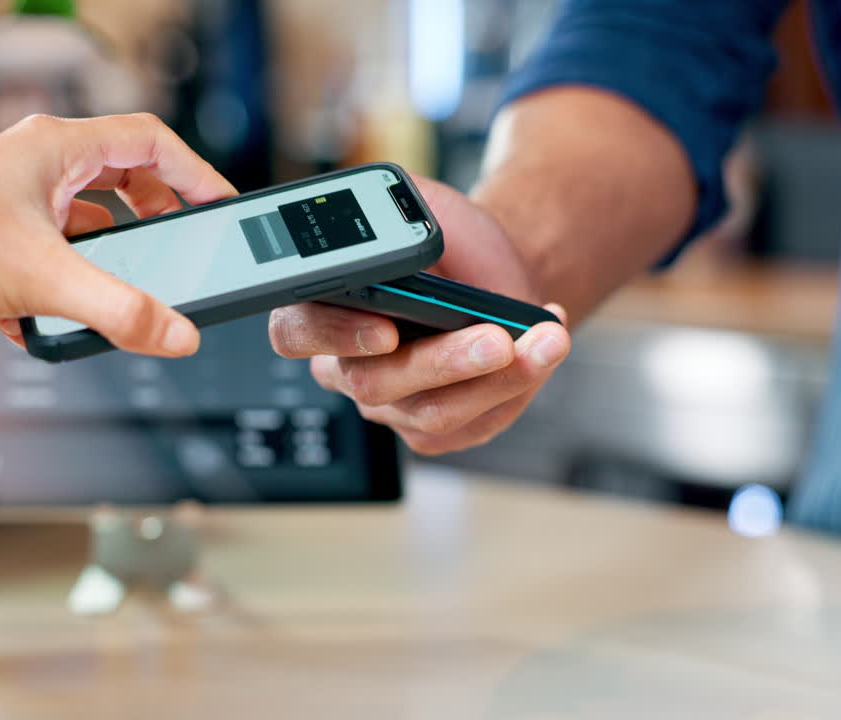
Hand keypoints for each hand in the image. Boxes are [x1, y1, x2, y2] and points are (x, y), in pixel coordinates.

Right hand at [267, 175, 570, 454]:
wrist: (498, 275)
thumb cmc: (454, 244)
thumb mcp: (425, 203)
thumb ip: (397, 203)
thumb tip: (394, 211)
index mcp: (322, 307)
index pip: (297, 332)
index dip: (335, 336)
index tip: (386, 329)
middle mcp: (346, 364)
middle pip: (374, 382)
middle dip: (442, 362)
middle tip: (495, 337)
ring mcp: (390, 403)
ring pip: (430, 413)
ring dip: (495, 379)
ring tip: (543, 340)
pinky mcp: (435, 427)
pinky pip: (470, 426)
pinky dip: (516, 388)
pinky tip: (543, 352)